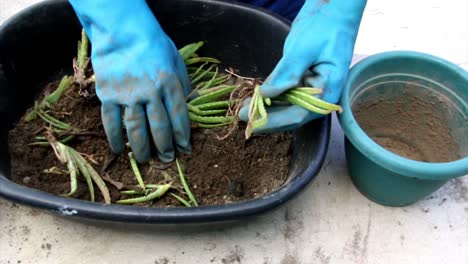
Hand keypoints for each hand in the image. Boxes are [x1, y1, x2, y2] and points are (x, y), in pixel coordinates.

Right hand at [69, 0, 190, 161]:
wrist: (121, 31)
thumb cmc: (152, 44)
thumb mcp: (176, 60)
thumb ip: (182, 84)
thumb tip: (190, 105)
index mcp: (169, 83)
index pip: (179, 116)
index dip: (182, 136)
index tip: (184, 149)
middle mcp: (150, 92)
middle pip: (159, 127)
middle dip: (164, 147)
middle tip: (167, 160)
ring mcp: (127, 95)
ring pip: (136, 129)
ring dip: (141, 148)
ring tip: (145, 160)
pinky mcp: (108, 95)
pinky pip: (111, 122)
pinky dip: (115, 138)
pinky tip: (119, 150)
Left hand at [240, 0, 366, 132]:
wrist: (335, 9)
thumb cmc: (325, 26)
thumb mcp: (303, 50)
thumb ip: (286, 74)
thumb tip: (266, 94)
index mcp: (328, 91)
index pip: (298, 115)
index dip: (274, 121)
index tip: (253, 122)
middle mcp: (321, 95)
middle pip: (291, 114)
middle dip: (267, 117)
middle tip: (242, 116)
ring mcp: (311, 87)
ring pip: (287, 105)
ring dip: (266, 108)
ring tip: (245, 108)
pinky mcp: (303, 79)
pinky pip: (286, 92)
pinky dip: (271, 95)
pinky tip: (255, 97)